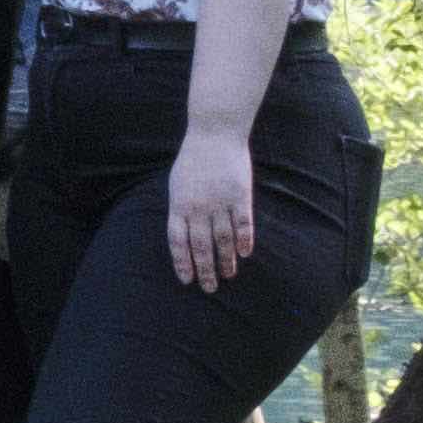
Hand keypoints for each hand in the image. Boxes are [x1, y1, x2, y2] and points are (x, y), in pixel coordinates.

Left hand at [165, 128, 256, 290]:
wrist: (214, 135)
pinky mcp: (240, 195)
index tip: (187, 280)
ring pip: (222, 238)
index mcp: (179, 204)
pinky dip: (244, 239)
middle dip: (205, 269)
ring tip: (229, 275)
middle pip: (200, 245)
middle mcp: (198, 207)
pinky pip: (243, 223)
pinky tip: (245, 254)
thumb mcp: (177, 184)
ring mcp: (219, 202)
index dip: (182, 262)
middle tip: (210, 288)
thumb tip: (182, 234)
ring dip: (226, 260)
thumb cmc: (193, 161)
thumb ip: (180, 209)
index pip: (177, 240)